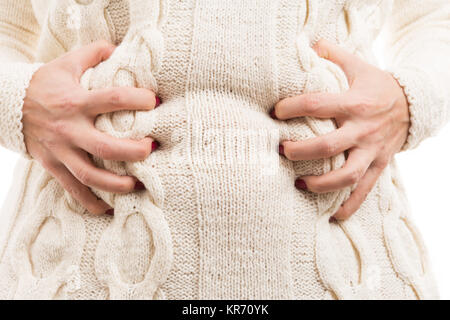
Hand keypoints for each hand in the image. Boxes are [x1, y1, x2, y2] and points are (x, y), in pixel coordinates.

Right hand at [22, 40, 159, 214]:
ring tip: (137, 185)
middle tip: (151, 150)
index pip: (111, 100)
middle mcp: (68, 129)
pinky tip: (108, 209)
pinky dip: (90, 203)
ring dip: (115, 185)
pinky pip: (72, 189)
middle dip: (132, 152)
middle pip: (104, 147)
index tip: (154, 102)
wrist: (6, 104)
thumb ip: (94, 54)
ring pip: (89, 175)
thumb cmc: (44, 84)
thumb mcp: (66, 63)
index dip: (136, 100)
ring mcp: (59, 151)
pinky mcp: (52, 165)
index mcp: (75, 102)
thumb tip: (119, 48)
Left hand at [274, 39, 409, 219]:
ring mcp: (372, 150)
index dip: (292, 108)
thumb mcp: (360, 67)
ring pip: (346, 175)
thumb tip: (312, 43)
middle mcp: (363, 129)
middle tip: (281, 151)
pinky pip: (364, 191)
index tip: (274, 113)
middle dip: (300, 151)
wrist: (415, 105)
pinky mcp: (379, 165)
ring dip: (320, 184)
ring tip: (298, 183)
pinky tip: (332, 216)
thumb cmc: (380, 86)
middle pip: (328, 146)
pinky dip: (349, 206)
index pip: (317, 105)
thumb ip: (335, 56)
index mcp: (355, 103)